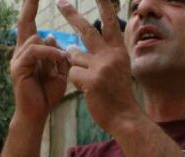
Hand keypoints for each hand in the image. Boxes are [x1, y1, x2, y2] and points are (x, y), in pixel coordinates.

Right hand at [10, 0, 71, 124]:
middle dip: (29, 6)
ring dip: (52, 49)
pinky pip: (34, 51)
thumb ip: (57, 54)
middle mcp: (21, 52)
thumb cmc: (48, 94)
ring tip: (60, 61)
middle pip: (24, 23)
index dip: (31, 8)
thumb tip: (51, 37)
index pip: (30, 24)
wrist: (37, 114)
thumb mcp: (59, 71)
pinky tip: (57, 58)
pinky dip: (48, 53)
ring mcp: (17, 59)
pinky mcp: (18, 67)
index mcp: (31, 51)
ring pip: (35, 38)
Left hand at [58, 0, 140, 134]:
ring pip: (74, 58)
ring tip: (92, 83)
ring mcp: (101, 66)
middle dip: (71, 15)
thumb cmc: (117, 95)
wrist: (124, 117)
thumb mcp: (115, 69)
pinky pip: (73, 74)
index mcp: (118, 50)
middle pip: (87, 30)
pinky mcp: (91, 79)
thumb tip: (71, 47)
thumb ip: (98, 56)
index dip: (104, 6)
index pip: (109, 23)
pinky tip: (89, 91)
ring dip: (77, 69)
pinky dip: (76, 82)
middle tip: (60, 2)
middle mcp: (110, 54)